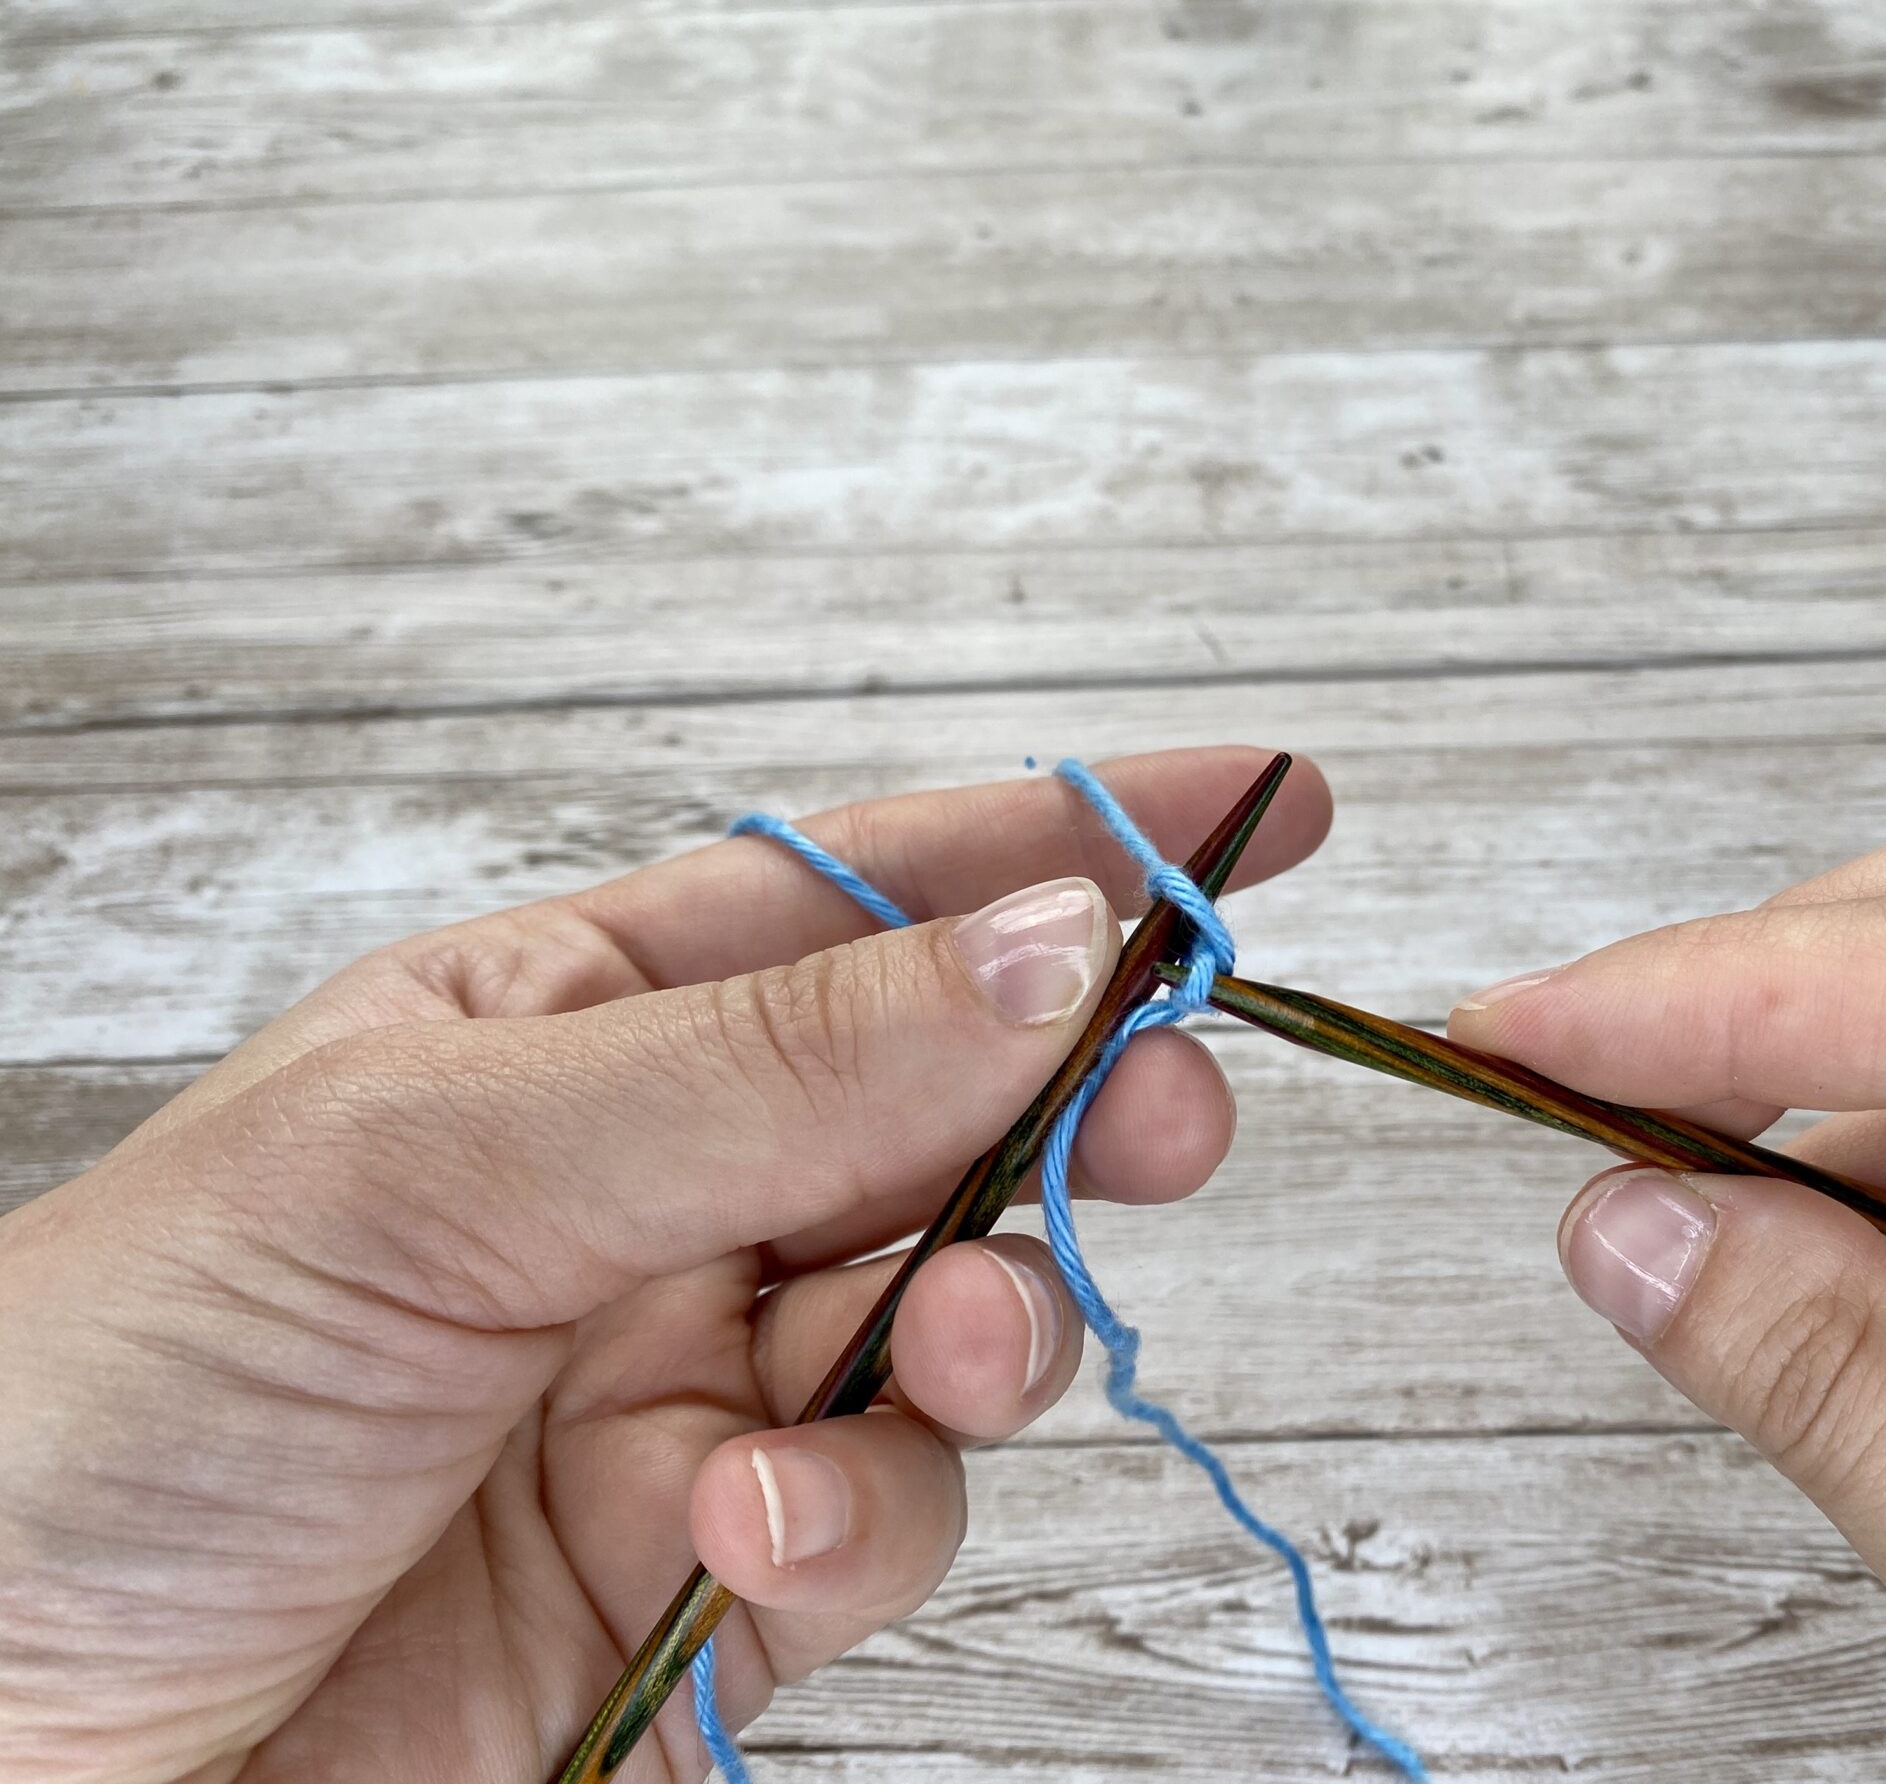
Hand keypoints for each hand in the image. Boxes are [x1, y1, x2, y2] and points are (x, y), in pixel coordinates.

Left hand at [0, 748, 1329, 1783]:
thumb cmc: (100, 1407)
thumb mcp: (436, 1165)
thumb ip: (771, 1066)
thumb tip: (1050, 947)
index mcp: (558, 1024)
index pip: (858, 893)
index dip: (1059, 841)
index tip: (1256, 806)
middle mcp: (644, 1197)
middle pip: (948, 1108)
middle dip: (1077, 1101)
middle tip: (1173, 1107)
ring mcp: (679, 1395)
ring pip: (948, 1323)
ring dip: (981, 1329)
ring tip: (934, 1350)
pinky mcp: (703, 1594)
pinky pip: (872, 1529)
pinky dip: (850, 1532)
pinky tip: (742, 1543)